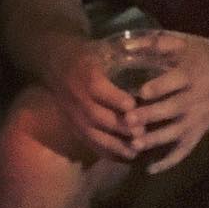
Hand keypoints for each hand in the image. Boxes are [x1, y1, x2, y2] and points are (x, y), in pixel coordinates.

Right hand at [42, 37, 141, 163]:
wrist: (55, 64)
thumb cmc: (86, 55)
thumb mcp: (101, 49)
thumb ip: (122, 55)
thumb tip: (152, 55)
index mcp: (87, 77)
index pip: (99, 90)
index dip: (116, 100)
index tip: (135, 107)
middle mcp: (79, 99)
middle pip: (97, 117)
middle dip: (119, 127)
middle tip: (141, 135)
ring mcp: (74, 116)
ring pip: (92, 134)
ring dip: (113, 145)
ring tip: (134, 153)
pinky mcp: (73, 126)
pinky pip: (87, 142)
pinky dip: (104, 152)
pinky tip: (121, 158)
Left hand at [120, 32, 208, 173]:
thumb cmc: (203, 55)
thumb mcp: (185, 42)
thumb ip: (157, 42)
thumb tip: (126, 42)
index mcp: (194, 73)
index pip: (177, 81)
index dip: (159, 87)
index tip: (140, 92)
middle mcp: (198, 98)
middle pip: (174, 109)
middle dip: (151, 115)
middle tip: (128, 121)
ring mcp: (199, 118)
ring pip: (177, 133)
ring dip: (156, 139)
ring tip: (134, 144)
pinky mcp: (199, 132)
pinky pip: (185, 150)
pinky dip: (169, 162)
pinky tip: (150, 169)